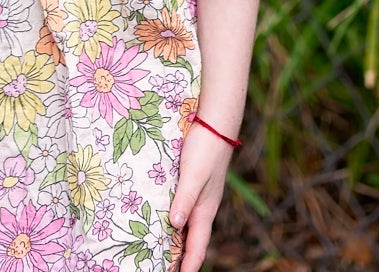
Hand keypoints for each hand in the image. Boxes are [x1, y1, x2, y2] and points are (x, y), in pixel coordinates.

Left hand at [170, 121, 232, 271]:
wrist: (216, 121)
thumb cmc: (205, 148)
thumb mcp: (194, 174)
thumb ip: (185, 198)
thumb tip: (175, 226)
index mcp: (205, 210)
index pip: (197, 247)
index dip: (188, 266)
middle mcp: (203, 207)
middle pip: (192, 241)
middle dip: (182, 259)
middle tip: (165, 269)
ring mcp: (200, 195)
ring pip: (188, 226)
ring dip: (178, 241)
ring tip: (162, 252)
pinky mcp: (193, 183)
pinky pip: (184, 209)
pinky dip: (175, 221)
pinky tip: (163, 218)